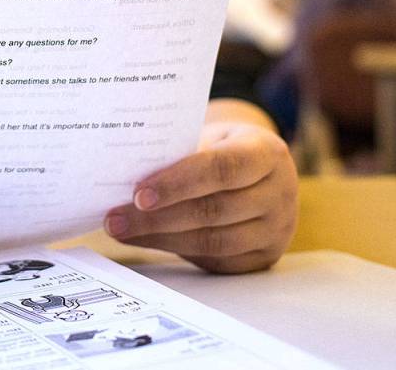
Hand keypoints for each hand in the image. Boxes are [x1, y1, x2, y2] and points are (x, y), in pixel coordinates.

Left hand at [103, 106, 296, 272]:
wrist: (258, 169)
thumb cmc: (222, 147)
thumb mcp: (210, 136)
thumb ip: (179, 153)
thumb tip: (124, 176)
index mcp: (266, 153)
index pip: (222, 168)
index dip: (178, 182)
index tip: (139, 193)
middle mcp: (279, 193)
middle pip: (213, 210)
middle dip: (157, 217)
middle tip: (115, 217)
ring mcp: (275, 230)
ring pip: (212, 241)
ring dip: (160, 237)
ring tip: (121, 230)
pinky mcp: (262, 256)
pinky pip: (213, 259)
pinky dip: (173, 249)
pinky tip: (144, 239)